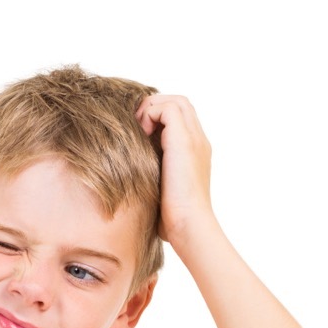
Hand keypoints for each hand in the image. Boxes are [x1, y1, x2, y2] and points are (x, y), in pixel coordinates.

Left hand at [135, 94, 218, 249]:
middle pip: (179, 104)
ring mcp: (194, 139)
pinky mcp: (185, 141)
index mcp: (195, 152)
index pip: (180, 118)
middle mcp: (198, 141)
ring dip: (152, 109)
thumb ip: (153, 173)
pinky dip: (150, 114)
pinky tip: (141, 135)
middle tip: (137, 128)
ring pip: (175, 101)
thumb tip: (129, 172)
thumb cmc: (173, 219)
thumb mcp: (161, 189)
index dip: (158, 118)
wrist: (189, 226)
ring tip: (139, 130)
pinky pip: (168, 108)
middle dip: (154, 108)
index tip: (139, 135)